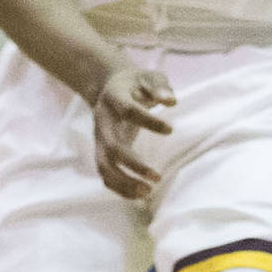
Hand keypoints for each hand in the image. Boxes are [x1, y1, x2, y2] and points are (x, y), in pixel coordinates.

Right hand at [89, 64, 174, 199]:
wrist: (110, 88)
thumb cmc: (136, 83)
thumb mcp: (149, 77)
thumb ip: (160, 87)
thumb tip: (172, 102)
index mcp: (114, 98)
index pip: (129, 111)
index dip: (149, 122)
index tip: (171, 130)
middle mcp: (102, 122)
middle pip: (112, 148)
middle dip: (134, 164)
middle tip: (157, 177)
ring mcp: (99, 140)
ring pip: (105, 167)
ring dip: (124, 183)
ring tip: (148, 191)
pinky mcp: (101, 153)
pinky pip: (105, 176)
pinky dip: (120, 188)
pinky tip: (141, 194)